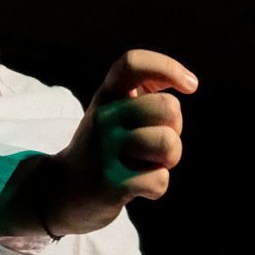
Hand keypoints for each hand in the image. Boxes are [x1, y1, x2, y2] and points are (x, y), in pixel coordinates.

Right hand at [34, 50, 197, 236]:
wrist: (63, 190)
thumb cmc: (105, 146)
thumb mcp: (115, 109)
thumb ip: (147, 91)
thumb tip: (188, 82)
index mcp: (107, 95)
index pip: (133, 64)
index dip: (168, 67)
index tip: (190, 86)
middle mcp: (104, 117)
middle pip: (169, 108)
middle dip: (175, 128)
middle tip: (155, 141)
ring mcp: (105, 150)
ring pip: (168, 144)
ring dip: (169, 159)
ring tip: (147, 163)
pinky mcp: (112, 183)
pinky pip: (160, 181)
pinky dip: (155, 188)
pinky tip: (135, 186)